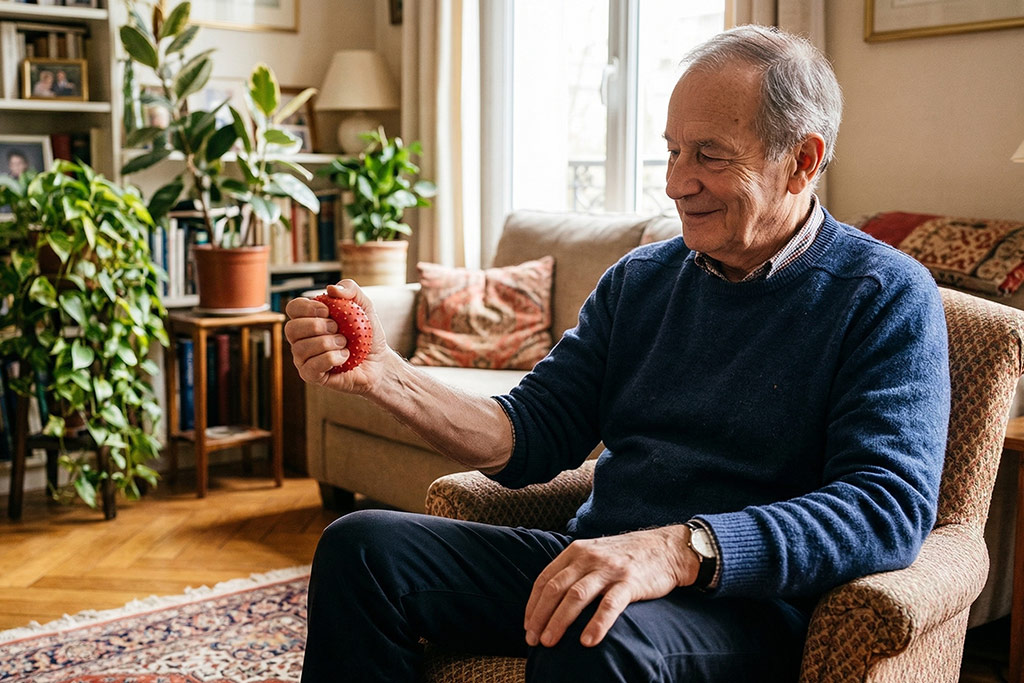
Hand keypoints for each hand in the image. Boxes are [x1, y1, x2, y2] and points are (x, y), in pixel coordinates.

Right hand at [284, 280, 393, 393]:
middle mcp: (301, 338)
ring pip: (300, 348)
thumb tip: (330, 289)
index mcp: (309, 319)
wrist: (378, 361)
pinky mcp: (311, 375)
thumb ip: (350, 289)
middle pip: (291, 329)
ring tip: (345, 344)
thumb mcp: (364, 306)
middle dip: (316, 327)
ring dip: (327, 343)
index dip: (306, 308)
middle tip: (338, 329)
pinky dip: (331, 359)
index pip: (293, 308)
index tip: (328, 311)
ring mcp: (304, 358)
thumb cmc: (366, 334)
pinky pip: (311, 366)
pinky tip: (344, 357)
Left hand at [524, 525, 698, 647]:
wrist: (667, 548)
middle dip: (540, 616)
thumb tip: (549, 600)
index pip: (545, 579)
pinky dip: (596, 624)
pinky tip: (587, 642)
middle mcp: (589, 557)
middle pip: (556, 588)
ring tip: (550, 642)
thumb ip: (574, 570)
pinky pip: (609, 605)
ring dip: (559, 621)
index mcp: (576, 551)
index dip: (533, 605)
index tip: (527, 627)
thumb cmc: (626, 557)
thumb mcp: (595, 554)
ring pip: (576, 596)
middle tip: (532, 641)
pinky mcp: (630, 582)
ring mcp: (609, 569)